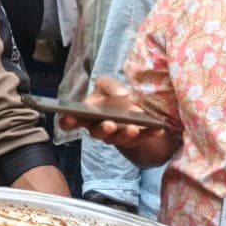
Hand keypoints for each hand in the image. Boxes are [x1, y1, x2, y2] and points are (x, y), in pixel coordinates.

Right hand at [59, 75, 177, 167]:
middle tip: (109, 124)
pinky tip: (158, 130)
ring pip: (118, 139)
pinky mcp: (133, 141)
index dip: (67, 122)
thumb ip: (110, 85)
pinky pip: (141, 140)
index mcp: (85, 116)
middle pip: (97, 133)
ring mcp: (115, 137)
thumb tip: (122, 94)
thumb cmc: (110, 95)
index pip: (69, 122)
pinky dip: (149, 134)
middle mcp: (97, 129)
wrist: (127, 105)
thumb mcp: (106, 84)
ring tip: (133, 127)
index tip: (70, 118)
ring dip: (125, 134)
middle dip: (103, 129)